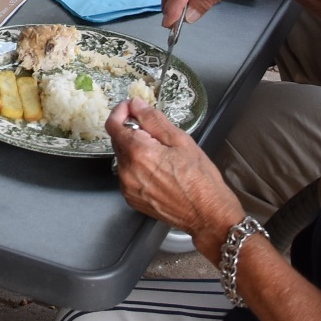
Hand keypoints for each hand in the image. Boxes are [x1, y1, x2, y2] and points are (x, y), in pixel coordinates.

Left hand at [110, 99, 243, 245]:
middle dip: (132, 131)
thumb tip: (136, 105)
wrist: (208, 216)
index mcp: (138, 153)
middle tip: (155, 132)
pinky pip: (128, 176)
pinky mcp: (132, 200)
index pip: (113, 125)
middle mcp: (127, 171)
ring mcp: (128, 188)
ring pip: (123, 159)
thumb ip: (154, 120)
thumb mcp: (181, 141)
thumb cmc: (200, 179)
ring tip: (161, 155)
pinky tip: (158, 171)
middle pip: (118, 141)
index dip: (120, 112)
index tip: (130, 107)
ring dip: (135, 151)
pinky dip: (138, 168)